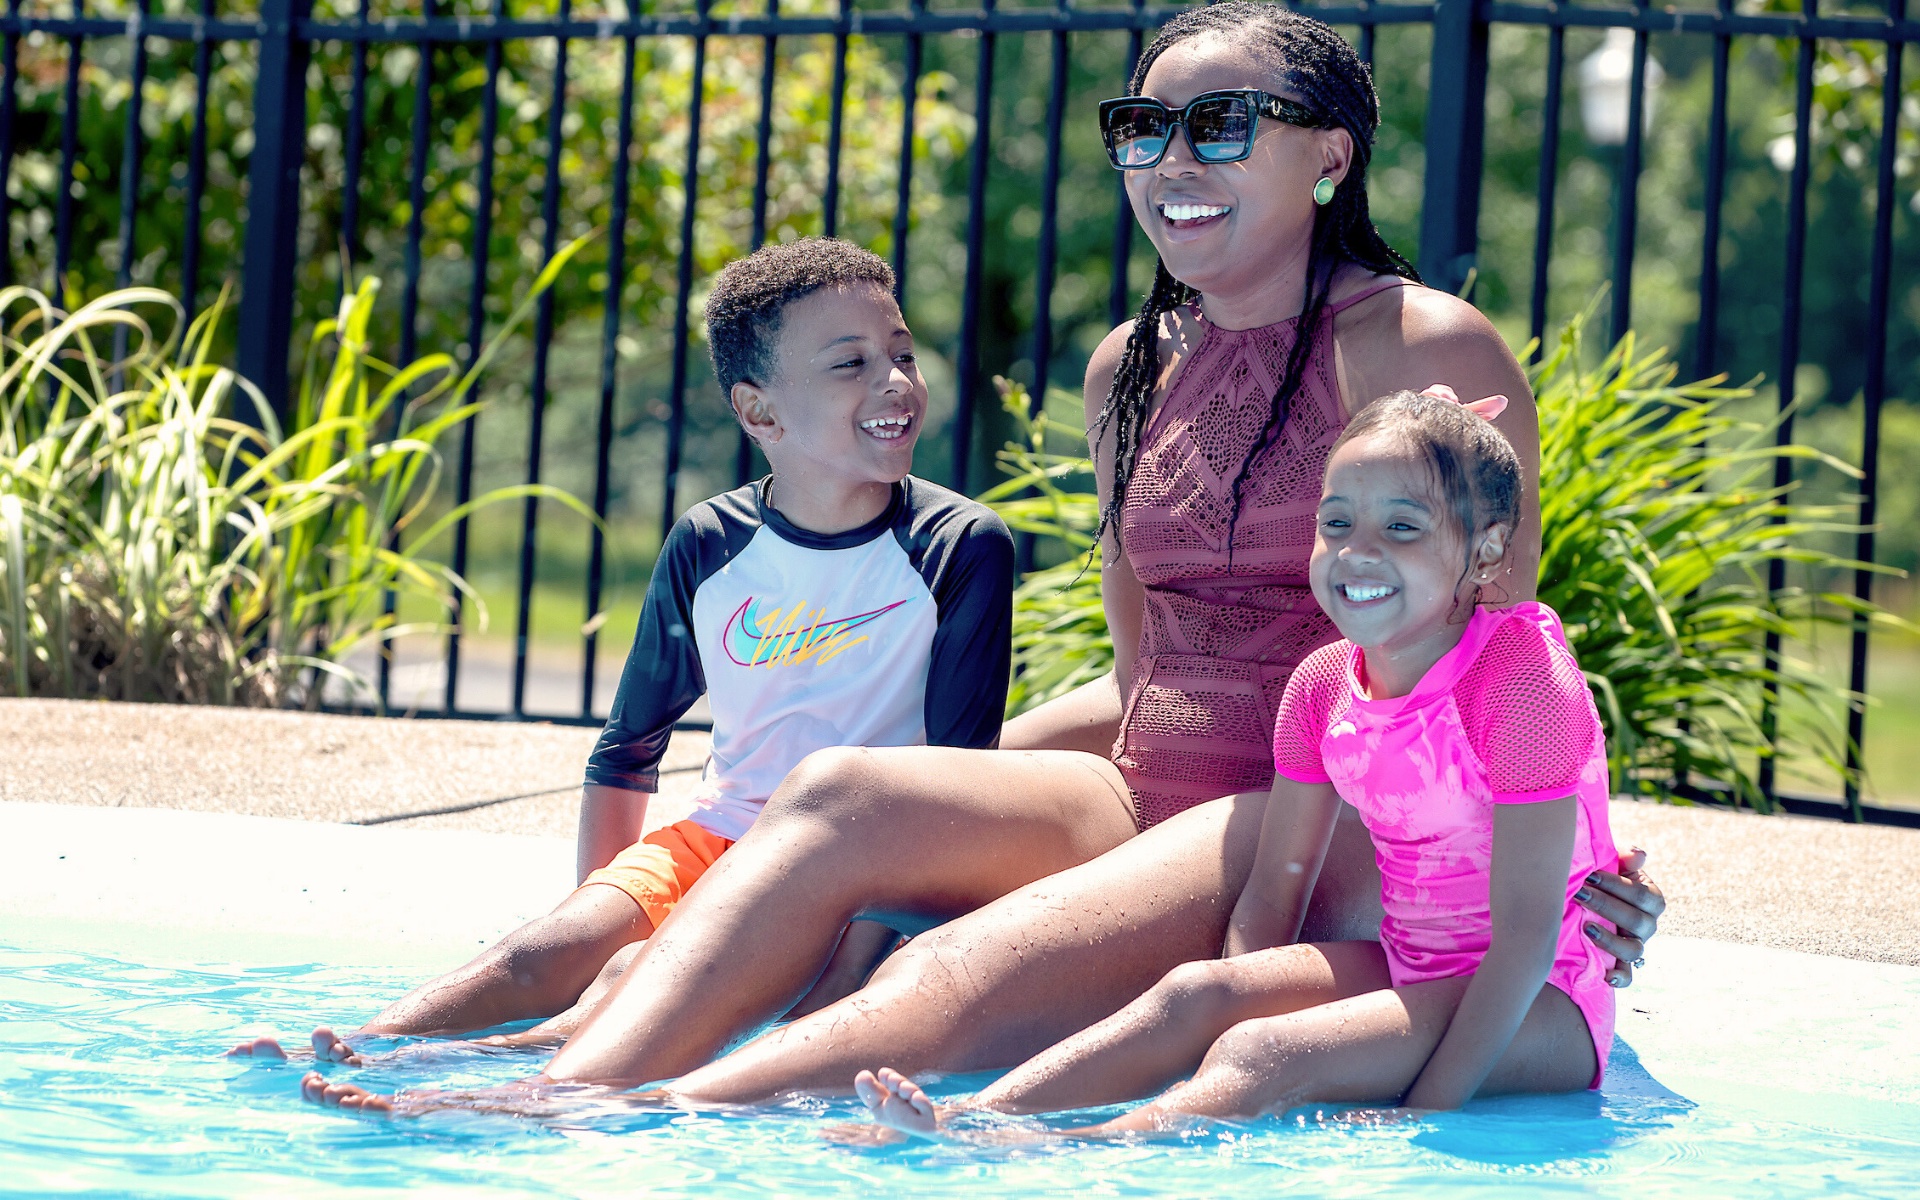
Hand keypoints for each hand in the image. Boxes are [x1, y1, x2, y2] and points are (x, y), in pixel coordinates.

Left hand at [1575, 846, 1664, 987]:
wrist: (1584, 900)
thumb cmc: (1601, 877)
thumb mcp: (1612, 864)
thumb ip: (1624, 857)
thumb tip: (1638, 854)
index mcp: (1650, 899)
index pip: (1641, 894)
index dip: (1617, 885)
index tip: (1591, 875)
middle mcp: (1647, 924)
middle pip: (1637, 920)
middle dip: (1607, 906)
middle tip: (1580, 893)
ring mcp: (1636, 944)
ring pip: (1634, 949)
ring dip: (1612, 940)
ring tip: (1588, 929)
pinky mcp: (1622, 963)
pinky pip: (1628, 976)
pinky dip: (1620, 978)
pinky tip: (1606, 976)